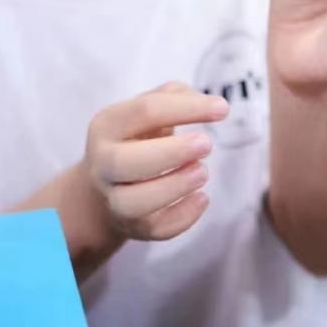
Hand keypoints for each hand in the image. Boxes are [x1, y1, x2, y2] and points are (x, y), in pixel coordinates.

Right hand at [83, 82, 227, 240]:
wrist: (107, 184)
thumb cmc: (139, 137)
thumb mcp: (149, 108)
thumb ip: (176, 97)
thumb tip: (209, 105)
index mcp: (107, 125)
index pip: (145, 111)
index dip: (186, 109)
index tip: (223, 109)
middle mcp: (103, 164)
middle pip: (125, 163)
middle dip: (172, 153)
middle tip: (207, 144)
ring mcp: (114, 199)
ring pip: (133, 203)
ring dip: (174, 186)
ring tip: (203, 172)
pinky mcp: (132, 226)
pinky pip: (156, 229)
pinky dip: (183, 217)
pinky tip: (202, 198)